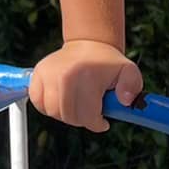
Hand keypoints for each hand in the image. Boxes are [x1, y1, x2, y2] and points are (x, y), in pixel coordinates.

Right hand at [28, 40, 142, 132]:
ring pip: (52, 112)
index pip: (87, 116)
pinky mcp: (37, 74)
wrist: (88, 44)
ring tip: (77, 106)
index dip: (97, 124)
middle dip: (82, 121)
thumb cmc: (109, 63)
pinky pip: (38, 103)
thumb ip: (132, 87)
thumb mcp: (129, 72)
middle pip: (68, 116)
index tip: (103, 121)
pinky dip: (48, 107)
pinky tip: (62, 102)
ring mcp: (47, 74)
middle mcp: (64, 75)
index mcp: (87, 76)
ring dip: (65, 115)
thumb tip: (124, 100)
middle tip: (90, 114)